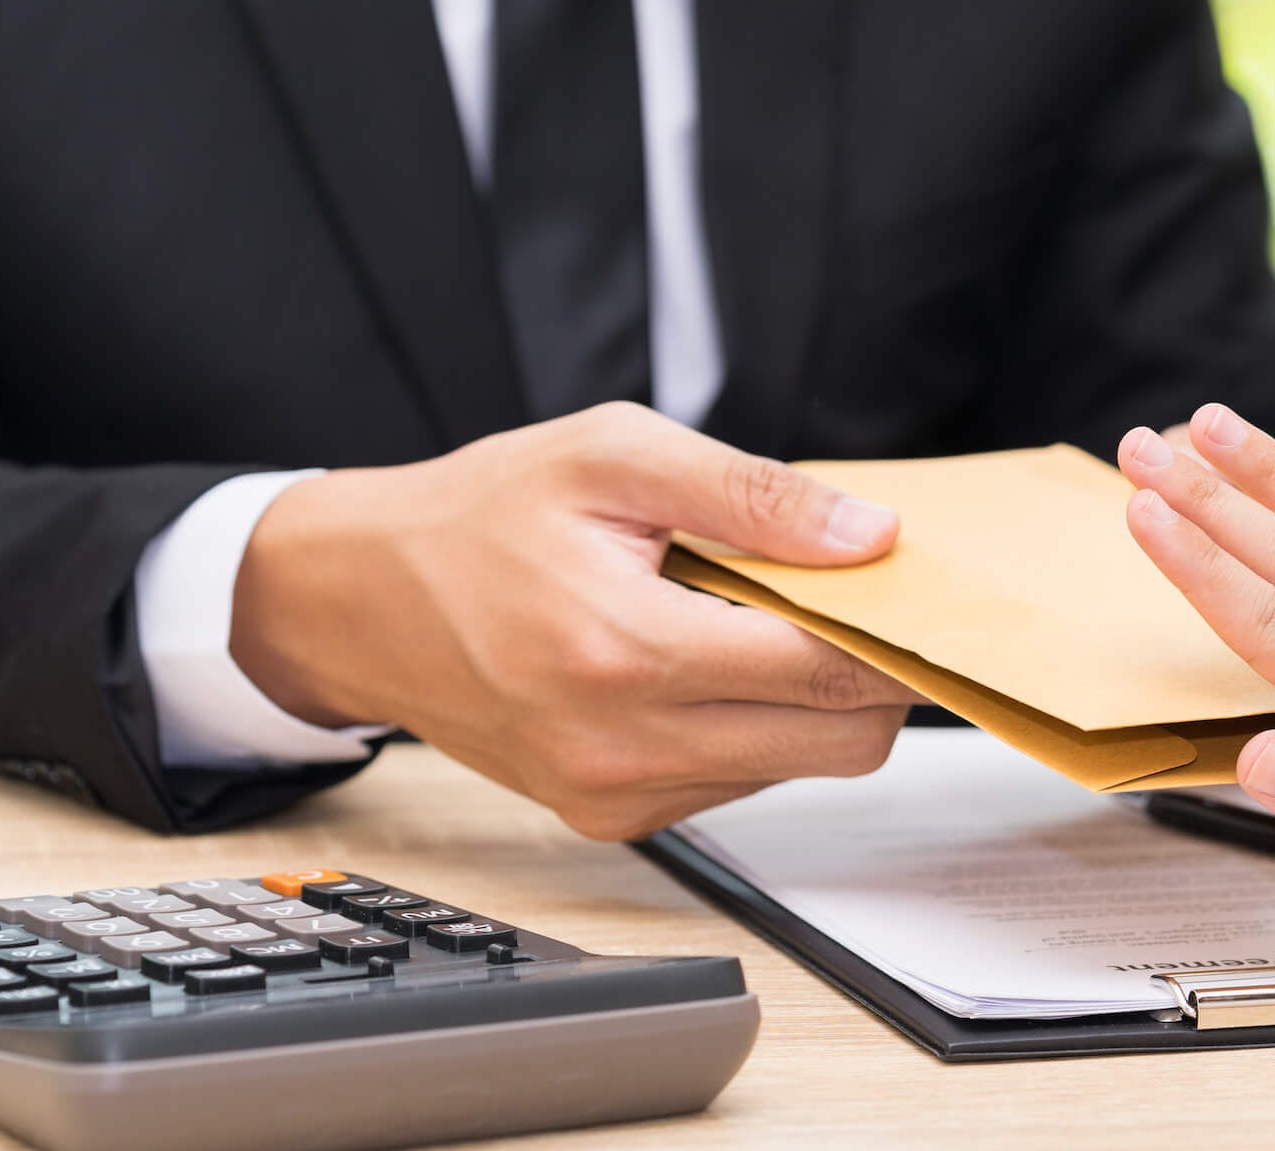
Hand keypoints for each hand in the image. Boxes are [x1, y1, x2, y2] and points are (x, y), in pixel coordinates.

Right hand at [229, 402, 921, 839]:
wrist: (360, 600)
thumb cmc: (478, 518)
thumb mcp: (613, 455)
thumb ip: (752, 495)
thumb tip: (869, 535)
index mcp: (624, 649)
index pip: (825, 671)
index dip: (892, 632)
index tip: (915, 594)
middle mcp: (620, 745)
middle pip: (838, 745)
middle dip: (866, 676)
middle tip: (847, 605)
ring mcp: (615, 794)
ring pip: (796, 769)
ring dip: (802, 701)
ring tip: (743, 621)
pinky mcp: (610, 819)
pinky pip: (736, 783)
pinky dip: (749, 726)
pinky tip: (696, 664)